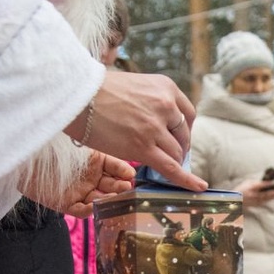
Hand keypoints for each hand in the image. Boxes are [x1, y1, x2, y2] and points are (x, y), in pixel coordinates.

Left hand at [50, 152, 133, 217]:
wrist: (25, 154)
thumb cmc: (52, 144)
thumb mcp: (81, 145)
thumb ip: (101, 151)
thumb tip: (124, 159)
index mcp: (95, 162)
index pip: (115, 168)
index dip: (122, 171)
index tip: (130, 173)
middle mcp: (89, 178)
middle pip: (111, 185)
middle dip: (120, 187)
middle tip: (127, 186)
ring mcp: (79, 192)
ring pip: (100, 199)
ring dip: (109, 199)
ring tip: (116, 195)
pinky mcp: (65, 204)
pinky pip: (81, 211)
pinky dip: (89, 210)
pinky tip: (95, 204)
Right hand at [74, 70, 206, 189]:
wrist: (75, 97)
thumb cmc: (96, 91)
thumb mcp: (134, 86)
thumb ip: (151, 101)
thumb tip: (160, 122)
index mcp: (166, 87)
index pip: (187, 114)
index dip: (183, 130)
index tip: (178, 137)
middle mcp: (166, 105)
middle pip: (183, 136)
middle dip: (176, 147)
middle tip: (163, 154)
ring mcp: (155, 127)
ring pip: (176, 153)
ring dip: (170, 161)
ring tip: (155, 163)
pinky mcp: (143, 147)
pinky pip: (171, 168)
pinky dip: (187, 180)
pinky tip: (198, 187)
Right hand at [238, 178, 273, 207]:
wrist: (235, 199)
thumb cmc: (241, 189)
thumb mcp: (247, 182)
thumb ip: (256, 182)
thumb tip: (265, 181)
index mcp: (250, 188)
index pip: (261, 185)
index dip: (268, 183)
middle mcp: (252, 195)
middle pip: (265, 193)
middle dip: (273, 191)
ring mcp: (253, 200)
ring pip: (265, 198)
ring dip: (272, 196)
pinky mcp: (254, 204)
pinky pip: (263, 202)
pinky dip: (269, 199)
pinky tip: (273, 197)